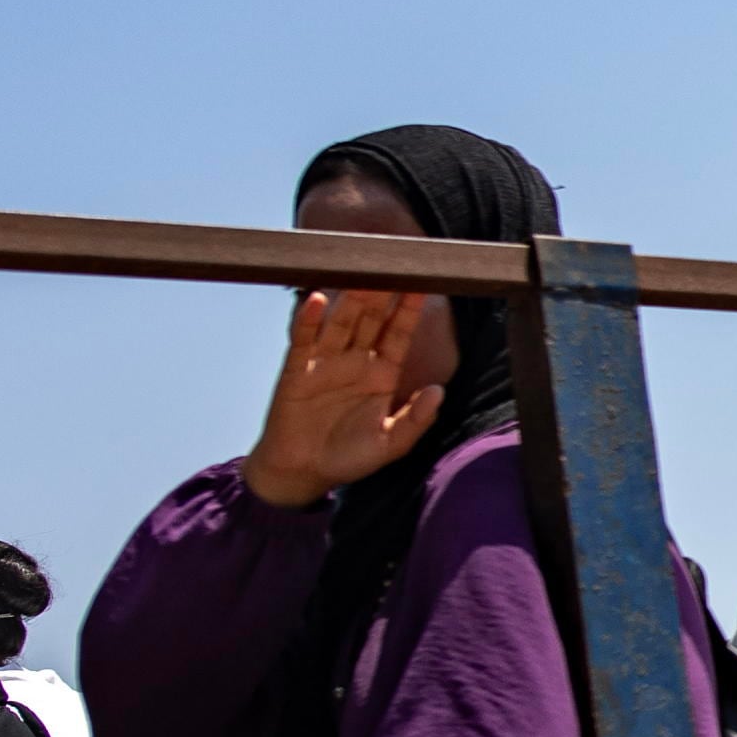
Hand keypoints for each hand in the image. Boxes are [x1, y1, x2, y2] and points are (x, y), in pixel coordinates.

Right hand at [246, 287, 450, 510]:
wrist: (303, 472)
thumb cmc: (348, 458)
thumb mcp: (390, 444)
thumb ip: (416, 420)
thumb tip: (439, 391)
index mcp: (382, 374)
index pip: (399, 333)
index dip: (409, 309)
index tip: (423, 283)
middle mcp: (355, 362)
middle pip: (371, 319)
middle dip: (382, 293)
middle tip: (393, 263)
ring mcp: (325, 363)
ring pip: (340, 323)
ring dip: (351, 298)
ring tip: (362, 272)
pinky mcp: (297, 371)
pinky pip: (304, 340)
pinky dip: (309, 319)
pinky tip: (318, 299)